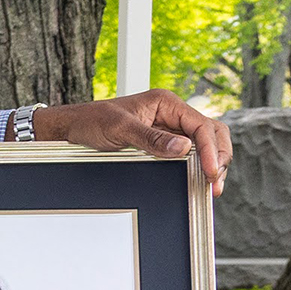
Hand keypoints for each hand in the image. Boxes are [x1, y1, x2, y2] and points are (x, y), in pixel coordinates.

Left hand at [32, 91, 230, 192]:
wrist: (72, 127)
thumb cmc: (91, 121)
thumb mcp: (119, 129)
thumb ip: (151, 138)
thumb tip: (183, 148)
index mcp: (166, 102)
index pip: (201, 125)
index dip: (212, 149)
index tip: (210, 171)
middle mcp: (171, 114)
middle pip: (211, 133)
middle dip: (219, 156)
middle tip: (215, 183)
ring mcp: (168, 128)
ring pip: (203, 144)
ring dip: (211, 163)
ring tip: (210, 186)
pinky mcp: (161, 143)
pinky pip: (188, 153)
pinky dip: (196, 166)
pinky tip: (196, 181)